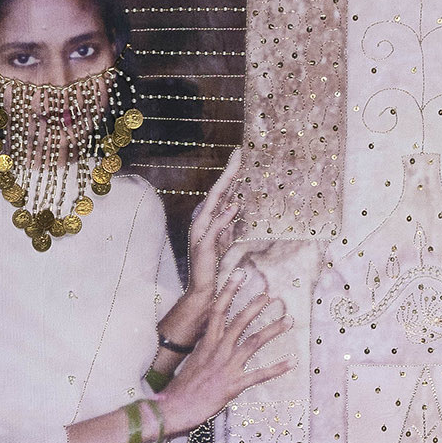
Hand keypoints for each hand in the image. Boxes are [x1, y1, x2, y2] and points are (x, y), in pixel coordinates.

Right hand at [158, 270, 293, 436]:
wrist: (175, 407)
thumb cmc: (182, 387)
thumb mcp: (193, 361)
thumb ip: (206, 348)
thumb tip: (213, 338)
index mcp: (206, 343)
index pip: (218, 310)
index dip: (228, 291)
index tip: (239, 275)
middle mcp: (217, 350)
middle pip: (238, 322)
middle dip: (255, 307)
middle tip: (269, 295)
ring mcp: (227, 366)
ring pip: (252, 343)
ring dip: (272, 330)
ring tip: (288, 320)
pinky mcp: (234, 384)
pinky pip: (259, 375)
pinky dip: (277, 368)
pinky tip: (292, 362)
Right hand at [184, 148, 242, 306]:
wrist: (203, 290)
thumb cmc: (212, 266)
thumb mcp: (223, 241)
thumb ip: (227, 224)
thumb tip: (235, 205)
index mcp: (208, 219)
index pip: (221, 192)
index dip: (230, 174)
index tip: (240, 156)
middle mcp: (202, 221)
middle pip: (217, 191)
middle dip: (229, 172)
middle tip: (240, 153)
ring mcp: (201, 232)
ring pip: (214, 204)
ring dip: (225, 186)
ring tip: (236, 169)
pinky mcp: (203, 246)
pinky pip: (215, 229)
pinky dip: (224, 217)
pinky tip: (233, 205)